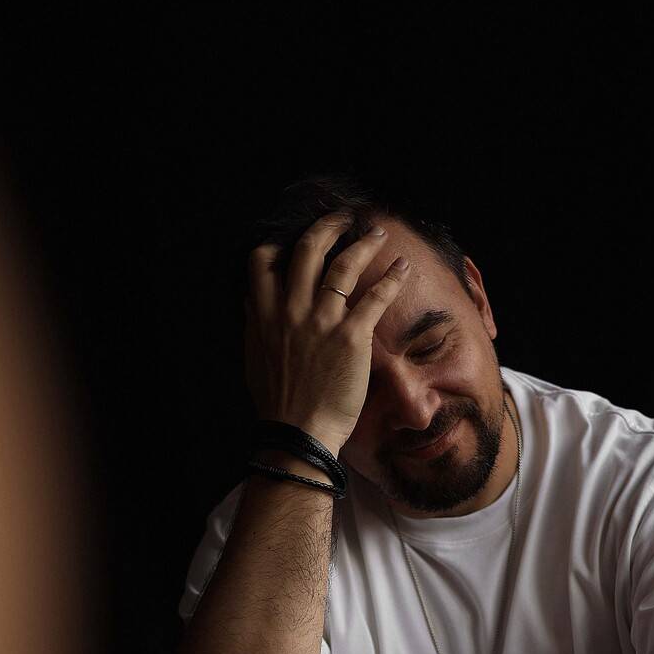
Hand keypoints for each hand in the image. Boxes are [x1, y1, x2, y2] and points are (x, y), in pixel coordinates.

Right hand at [244, 211, 409, 445]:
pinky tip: (402, 266)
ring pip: (343, 265)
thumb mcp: (254, 358)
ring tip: (376, 233)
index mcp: (264, 313)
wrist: (298, 433)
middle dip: (327, 227)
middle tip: (343, 220)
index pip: (264, 260)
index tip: (297, 240)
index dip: (281, 245)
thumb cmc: (278, 403)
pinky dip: (391, 278)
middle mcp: (290, 309)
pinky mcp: (351, 337)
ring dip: (363, 243)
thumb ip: (255, 325)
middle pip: (307, 250)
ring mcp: (321, 321)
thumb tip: (250, 301)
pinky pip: (375, 297)